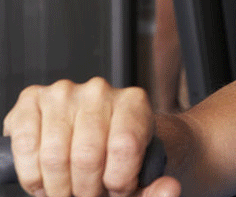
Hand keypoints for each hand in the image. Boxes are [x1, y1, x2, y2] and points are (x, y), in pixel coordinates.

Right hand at [2, 78, 177, 196]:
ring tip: (69, 188)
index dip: (119, 181)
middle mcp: (99, 91)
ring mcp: (64, 92)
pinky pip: (25, 146)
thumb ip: (158, 188)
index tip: (118, 189)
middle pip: (87, 156)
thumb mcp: (144, 173)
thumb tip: (169, 190)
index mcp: (133, 102)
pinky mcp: (32, 99)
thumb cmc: (123, 155)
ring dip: (59, 187)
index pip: (125, 147)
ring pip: (54, 156)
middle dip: (86, 189)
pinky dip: (33, 174)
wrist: (101, 135)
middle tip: (89, 193)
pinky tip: (45, 180)